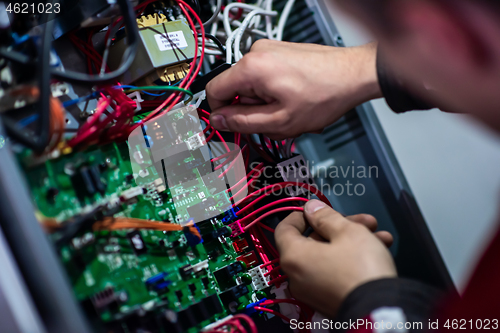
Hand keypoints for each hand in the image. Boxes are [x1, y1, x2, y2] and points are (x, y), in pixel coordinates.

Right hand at [206, 40, 381, 139]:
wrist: (354, 75)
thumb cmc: (325, 94)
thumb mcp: (279, 121)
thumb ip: (243, 123)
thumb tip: (218, 121)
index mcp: (251, 68)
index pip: (213, 91)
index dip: (221, 114)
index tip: (234, 126)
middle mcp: (256, 53)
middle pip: (236, 92)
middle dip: (254, 112)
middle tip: (278, 122)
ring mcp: (269, 51)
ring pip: (253, 89)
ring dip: (268, 106)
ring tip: (292, 112)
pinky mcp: (279, 53)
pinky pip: (266, 80)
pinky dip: (277, 95)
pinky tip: (295, 102)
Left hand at [275, 200, 396, 317]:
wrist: (381, 310)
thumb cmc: (360, 269)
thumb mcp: (346, 231)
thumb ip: (326, 216)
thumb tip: (311, 208)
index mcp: (294, 257)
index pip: (285, 229)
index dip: (301, 214)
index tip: (317, 209)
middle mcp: (298, 276)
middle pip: (313, 241)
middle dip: (340, 226)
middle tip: (362, 221)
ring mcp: (313, 290)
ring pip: (328, 255)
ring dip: (352, 241)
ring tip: (378, 235)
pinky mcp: (330, 299)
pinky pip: (335, 272)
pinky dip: (351, 259)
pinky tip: (378, 250)